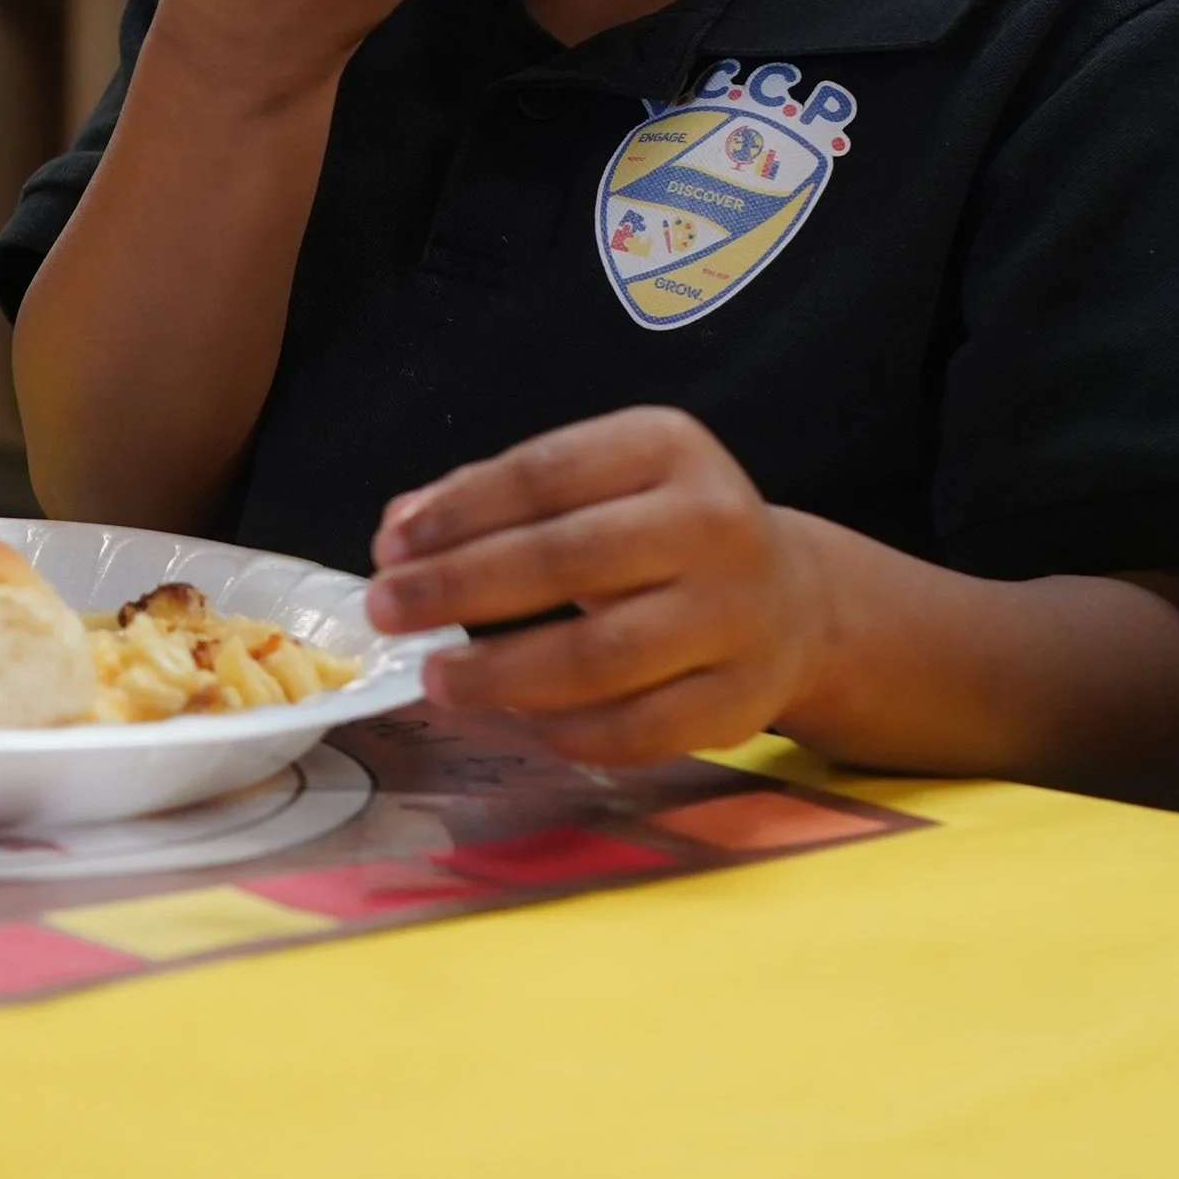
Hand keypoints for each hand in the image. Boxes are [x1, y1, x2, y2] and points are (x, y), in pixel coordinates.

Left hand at [367, 407, 833, 764]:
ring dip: (500, 673)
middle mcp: (712, 523)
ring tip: (436, 677)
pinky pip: (636, 729)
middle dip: (460, 588)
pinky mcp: (740, 699)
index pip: (545, 476)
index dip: (458, 512)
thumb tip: (398, 530)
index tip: (390, 546)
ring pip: (600, 656)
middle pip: (565, 560)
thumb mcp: (598, 484)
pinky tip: (515, 719)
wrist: (791, 600)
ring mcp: (734, 616)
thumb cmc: (663, 533)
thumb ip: (498, 499)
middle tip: (387, 612)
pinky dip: (564, 730)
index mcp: (668, 448)